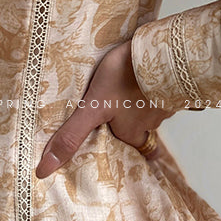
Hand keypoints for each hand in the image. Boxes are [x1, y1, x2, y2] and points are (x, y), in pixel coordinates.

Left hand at [35, 38, 173, 178]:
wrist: (165, 51)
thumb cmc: (127, 78)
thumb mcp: (93, 107)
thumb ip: (72, 135)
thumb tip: (45, 170)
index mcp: (133, 131)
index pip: (138, 150)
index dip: (136, 153)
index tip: (135, 154)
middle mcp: (152, 121)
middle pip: (147, 130)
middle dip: (140, 127)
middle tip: (131, 120)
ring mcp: (166, 100)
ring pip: (155, 108)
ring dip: (147, 102)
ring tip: (135, 90)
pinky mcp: (175, 81)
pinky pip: (166, 88)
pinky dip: (158, 84)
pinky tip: (150, 73)